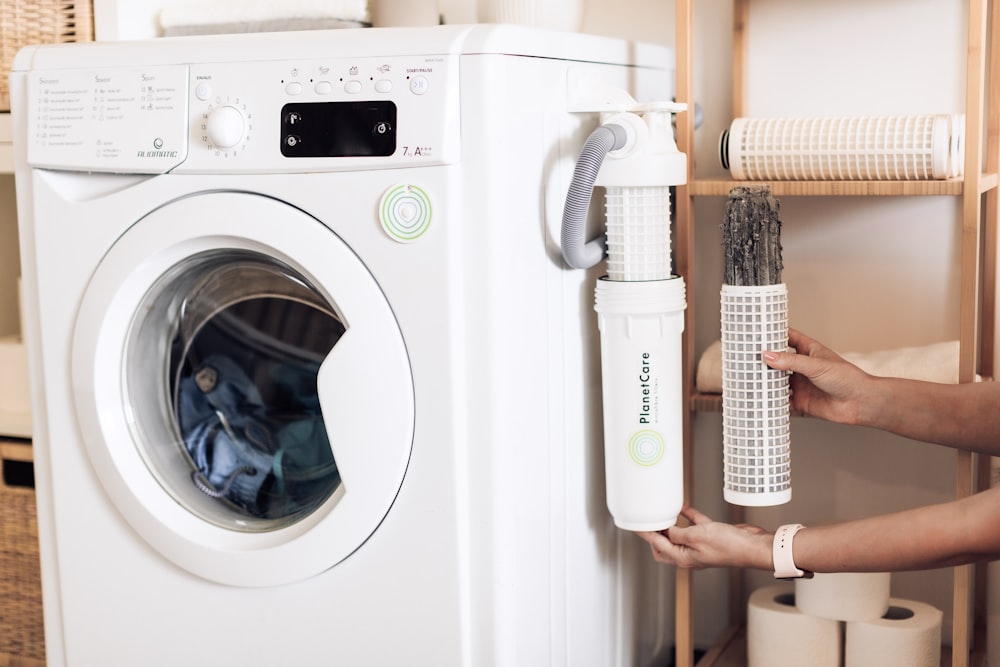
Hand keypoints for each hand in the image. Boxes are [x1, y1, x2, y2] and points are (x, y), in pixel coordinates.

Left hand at [637, 507, 771, 570]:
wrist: (752, 546)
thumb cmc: (729, 546)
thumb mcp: (696, 536)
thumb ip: (678, 533)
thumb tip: (666, 530)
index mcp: (683, 557)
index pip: (657, 544)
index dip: (645, 533)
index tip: (635, 525)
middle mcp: (689, 554)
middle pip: (664, 544)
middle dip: (655, 533)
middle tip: (648, 519)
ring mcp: (700, 545)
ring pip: (679, 534)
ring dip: (670, 524)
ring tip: (662, 512)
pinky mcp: (710, 536)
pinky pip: (694, 525)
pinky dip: (688, 516)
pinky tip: (683, 507)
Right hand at [762, 328, 871, 424]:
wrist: (860, 403)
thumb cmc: (848, 378)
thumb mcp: (816, 365)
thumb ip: (791, 361)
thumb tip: (769, 356)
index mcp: (810, 351)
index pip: (788, 338)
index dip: (774, 334)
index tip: (758, 332)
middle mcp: (804, 367)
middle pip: (779, 360)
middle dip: (765, 359)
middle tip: (749, 357)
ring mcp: (801, 384)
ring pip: (778, 380)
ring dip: (767, 380)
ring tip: (751, 376)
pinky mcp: (800, 400)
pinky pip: (781, 399)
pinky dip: (772, 399)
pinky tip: (763, 396)